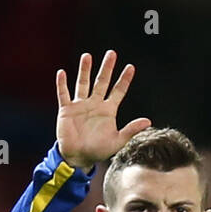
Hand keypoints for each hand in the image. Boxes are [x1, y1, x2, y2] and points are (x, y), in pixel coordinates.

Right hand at [55, 50, 150, 171]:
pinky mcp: (66, 110)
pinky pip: (64, 94)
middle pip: (101, 82)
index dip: (124, 80)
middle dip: (107, 68)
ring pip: (83, 83)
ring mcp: (80, 106)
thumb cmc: (98, 151)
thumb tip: (148, 121)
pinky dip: (62, 84)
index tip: (130, 67)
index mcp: (108, 111)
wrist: (78, 158)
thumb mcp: (117, 141)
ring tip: (87, 56)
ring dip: (85, 70)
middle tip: (112, 53)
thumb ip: (131, 130)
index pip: (118, 91)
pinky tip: (62, 73)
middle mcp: (95, 104)